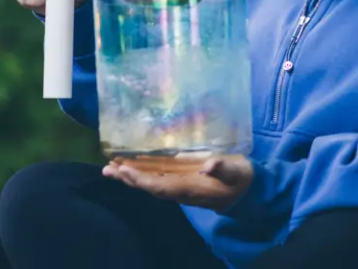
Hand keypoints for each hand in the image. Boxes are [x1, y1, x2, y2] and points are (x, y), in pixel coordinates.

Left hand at [102, 156, 253, 210]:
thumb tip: (209, 165)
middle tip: (107, 169)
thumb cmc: (242, 178)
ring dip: (132, 178)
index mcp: (191, 189)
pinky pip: (158, 183)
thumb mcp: (236, 170)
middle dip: (128, 180)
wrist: (250, 192)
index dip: (141, 180)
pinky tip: (134, 169)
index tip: (124, 171)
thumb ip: (223, 167)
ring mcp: (182, 190)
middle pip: (149, 189)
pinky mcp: (183, 185)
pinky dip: (143, 176)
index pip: (160, 187)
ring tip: (113, 169)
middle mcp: (182, 192)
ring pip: (151, 186)